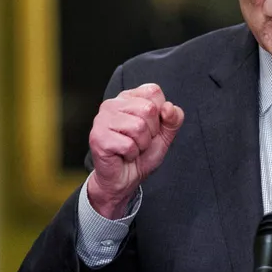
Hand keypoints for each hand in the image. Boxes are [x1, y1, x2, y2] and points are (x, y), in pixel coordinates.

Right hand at [86, 83, 183, 218]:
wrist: (125, 179)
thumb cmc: (142, 154)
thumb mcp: (165, 135)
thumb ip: (173, 119)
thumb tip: (169, 107)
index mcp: (128, 98)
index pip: (153, 92)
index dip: (159, 114)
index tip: (150, 128)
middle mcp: (112, 104)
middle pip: (148, 109)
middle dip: (151, 132)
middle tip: (140, 141)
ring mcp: (102, 120)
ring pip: (138, 127)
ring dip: (141, 144)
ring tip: (132, 148)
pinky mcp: (98, 137)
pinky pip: (128, 144)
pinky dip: (132, 154)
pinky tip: (123, 155)